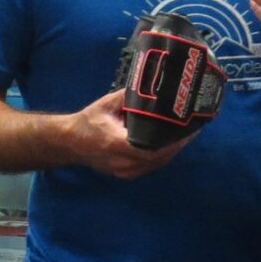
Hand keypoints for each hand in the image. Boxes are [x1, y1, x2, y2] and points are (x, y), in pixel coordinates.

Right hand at [64, 87, 192, 178]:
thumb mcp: (106, 104)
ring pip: (155, 165)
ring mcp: (123, 171)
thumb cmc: (87, 121)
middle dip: (177, 145)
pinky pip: (148, 167)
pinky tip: (169, 145)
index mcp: (117, 143)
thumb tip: (150, 87)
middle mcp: (122, 161)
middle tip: (191, 130)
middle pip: (159, 159)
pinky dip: (161, 157)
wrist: (69, 143)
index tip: (187, 131)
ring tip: (184, 136)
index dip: (173, 143)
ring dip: (171, 152)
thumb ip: (128, 97)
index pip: (152, 149)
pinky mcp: (124, 174)